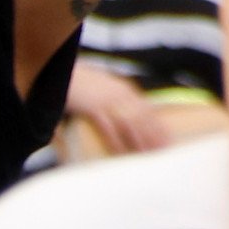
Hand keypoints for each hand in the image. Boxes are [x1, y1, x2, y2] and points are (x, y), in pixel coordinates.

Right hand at [56, 62, 170, 161]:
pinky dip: (116, 141)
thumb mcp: (104, 89)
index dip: (159, 127)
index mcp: (125, 90)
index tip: (168, 141)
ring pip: (129, 123)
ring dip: (139, 141)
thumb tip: (123, 124)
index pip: (148, 111)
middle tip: (162, 153)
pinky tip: (122, 153)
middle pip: (142, 118)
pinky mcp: (92, 107)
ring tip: (147, 156)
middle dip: (154, 136)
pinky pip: (108, 127)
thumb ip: (115, 103)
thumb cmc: (82, 85)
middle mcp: (120, 94)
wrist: (60, 71)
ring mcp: (107, 100)